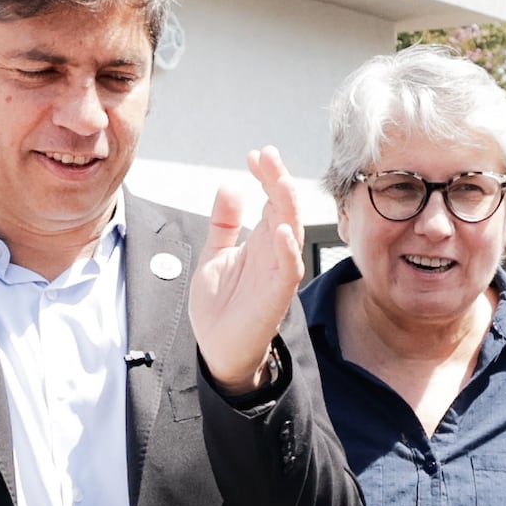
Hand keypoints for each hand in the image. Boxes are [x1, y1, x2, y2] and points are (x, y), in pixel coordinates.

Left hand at [190, 147, 312, 392]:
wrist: (217, 350)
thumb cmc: (220, 309)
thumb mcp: (214, 255)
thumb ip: (223, 223)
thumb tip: (229, 185)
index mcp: (260, 241)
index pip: (270, 200)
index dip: (265, 176)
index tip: (255, 155)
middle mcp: (273, 252)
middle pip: (283, 208)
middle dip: (278, 180)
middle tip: (268, 156)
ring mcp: (277, 272)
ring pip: (292, 231)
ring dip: (287, 206)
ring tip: (279, 180)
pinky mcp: (277, 295)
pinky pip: (288, 268)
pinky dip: (287, 248)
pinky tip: (281, 229)